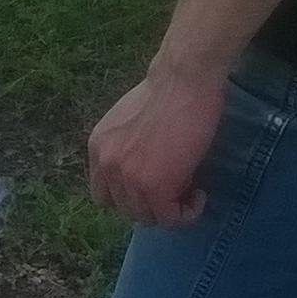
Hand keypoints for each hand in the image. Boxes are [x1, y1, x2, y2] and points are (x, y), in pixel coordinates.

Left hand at [88, 61, 226, 226]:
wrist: (184, 79)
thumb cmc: (167, 91)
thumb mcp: (129, 121)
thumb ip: (127, 147)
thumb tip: (143, 169)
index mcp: (98, 146)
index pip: (103, 193)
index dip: (130, 196)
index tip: (154, 186)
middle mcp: (106, 165)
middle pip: (125, 209)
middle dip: (152, 204)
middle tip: (177, 189)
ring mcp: (128, 178)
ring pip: (147, 217)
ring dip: (171, 210)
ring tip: (191, 191)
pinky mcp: (154, 188)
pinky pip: (170, 218)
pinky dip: (187, 214)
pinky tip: (199, 196)